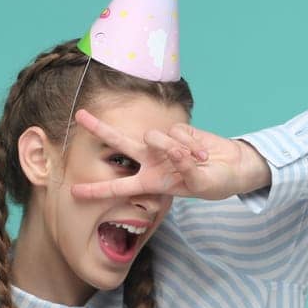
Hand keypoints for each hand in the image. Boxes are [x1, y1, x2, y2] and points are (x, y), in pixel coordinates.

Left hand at [69, 108, 266, 202]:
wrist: (234, 168)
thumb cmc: (215, 183)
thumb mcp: (198, 185)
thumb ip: (184, 168)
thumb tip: (171, 147)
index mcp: (150, 182)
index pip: (118, 188)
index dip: (97, 191)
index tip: (73, 192)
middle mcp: (151, 161)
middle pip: (120, 143)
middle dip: (100, 128)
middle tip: (79, 116)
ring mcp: (164, 145)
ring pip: (154, 137)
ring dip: (175, 149)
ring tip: (196, 160)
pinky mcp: (179, 130)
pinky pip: (177, 132)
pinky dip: (193, 145)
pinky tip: (204, 153)